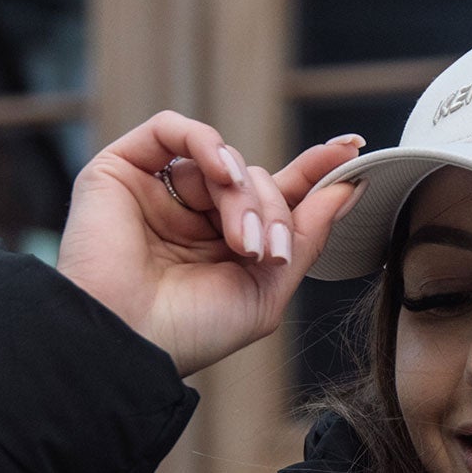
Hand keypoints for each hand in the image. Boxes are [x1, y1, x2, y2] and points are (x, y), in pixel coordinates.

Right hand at [55, 111, 367, 377]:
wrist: (128, 343)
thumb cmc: (190, 332)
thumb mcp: (266, 290)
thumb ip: (306, 237)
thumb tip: (347, 190)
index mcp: (223, 247)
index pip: (273, 198)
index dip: (312, 173)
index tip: (350, 152)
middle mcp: (191, 217)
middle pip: (255, 182)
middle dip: (274, 212)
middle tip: (268, 252)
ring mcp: (157, 192)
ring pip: (223, 162)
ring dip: (245, 196)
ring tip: (243, 241)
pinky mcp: (121, 170)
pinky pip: (173, 130)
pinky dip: (208, 143)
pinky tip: (223, 173)